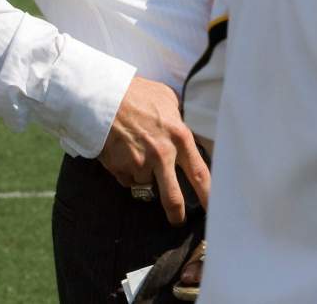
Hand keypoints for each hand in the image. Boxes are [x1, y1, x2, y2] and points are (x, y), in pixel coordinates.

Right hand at [99, 76, 209, 224]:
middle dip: (177, 213)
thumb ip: (181, 119)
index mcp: (179, 136)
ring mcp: (138, 164)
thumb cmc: (139, 95)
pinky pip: (127, 179)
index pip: (199, 173)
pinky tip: (125, 153)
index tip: (214, 209)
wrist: (102, 98)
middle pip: (173, 196)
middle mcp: (161, 154)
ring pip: (147, 185)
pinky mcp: (118, 169)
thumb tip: (189, 131)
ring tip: (139, 153)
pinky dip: (128, 172)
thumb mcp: (169, 100)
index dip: (208, 195)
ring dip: (146, 177)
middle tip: (179, 221)